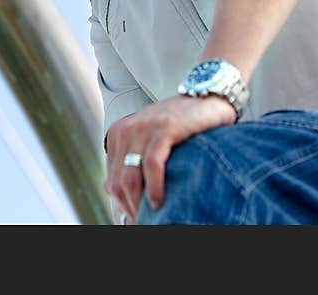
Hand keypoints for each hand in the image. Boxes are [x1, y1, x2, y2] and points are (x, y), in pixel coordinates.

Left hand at [104, 94, 236, 222]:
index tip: (137, 219)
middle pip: (118, 183)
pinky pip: (150, 164)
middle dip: (131, 208)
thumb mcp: (150, 141)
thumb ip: (134, 162)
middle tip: (147, 222)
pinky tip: (159, 200)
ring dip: (140, 203)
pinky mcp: (162, 128)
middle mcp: (124, 130)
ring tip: (155, 216)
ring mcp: (142, 128)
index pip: (111, 181)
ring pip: (129, 177)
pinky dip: (154, 186)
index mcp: (117, 135)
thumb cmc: (181, 125)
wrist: (206, 95)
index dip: (123, 206)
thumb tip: (119, 196)